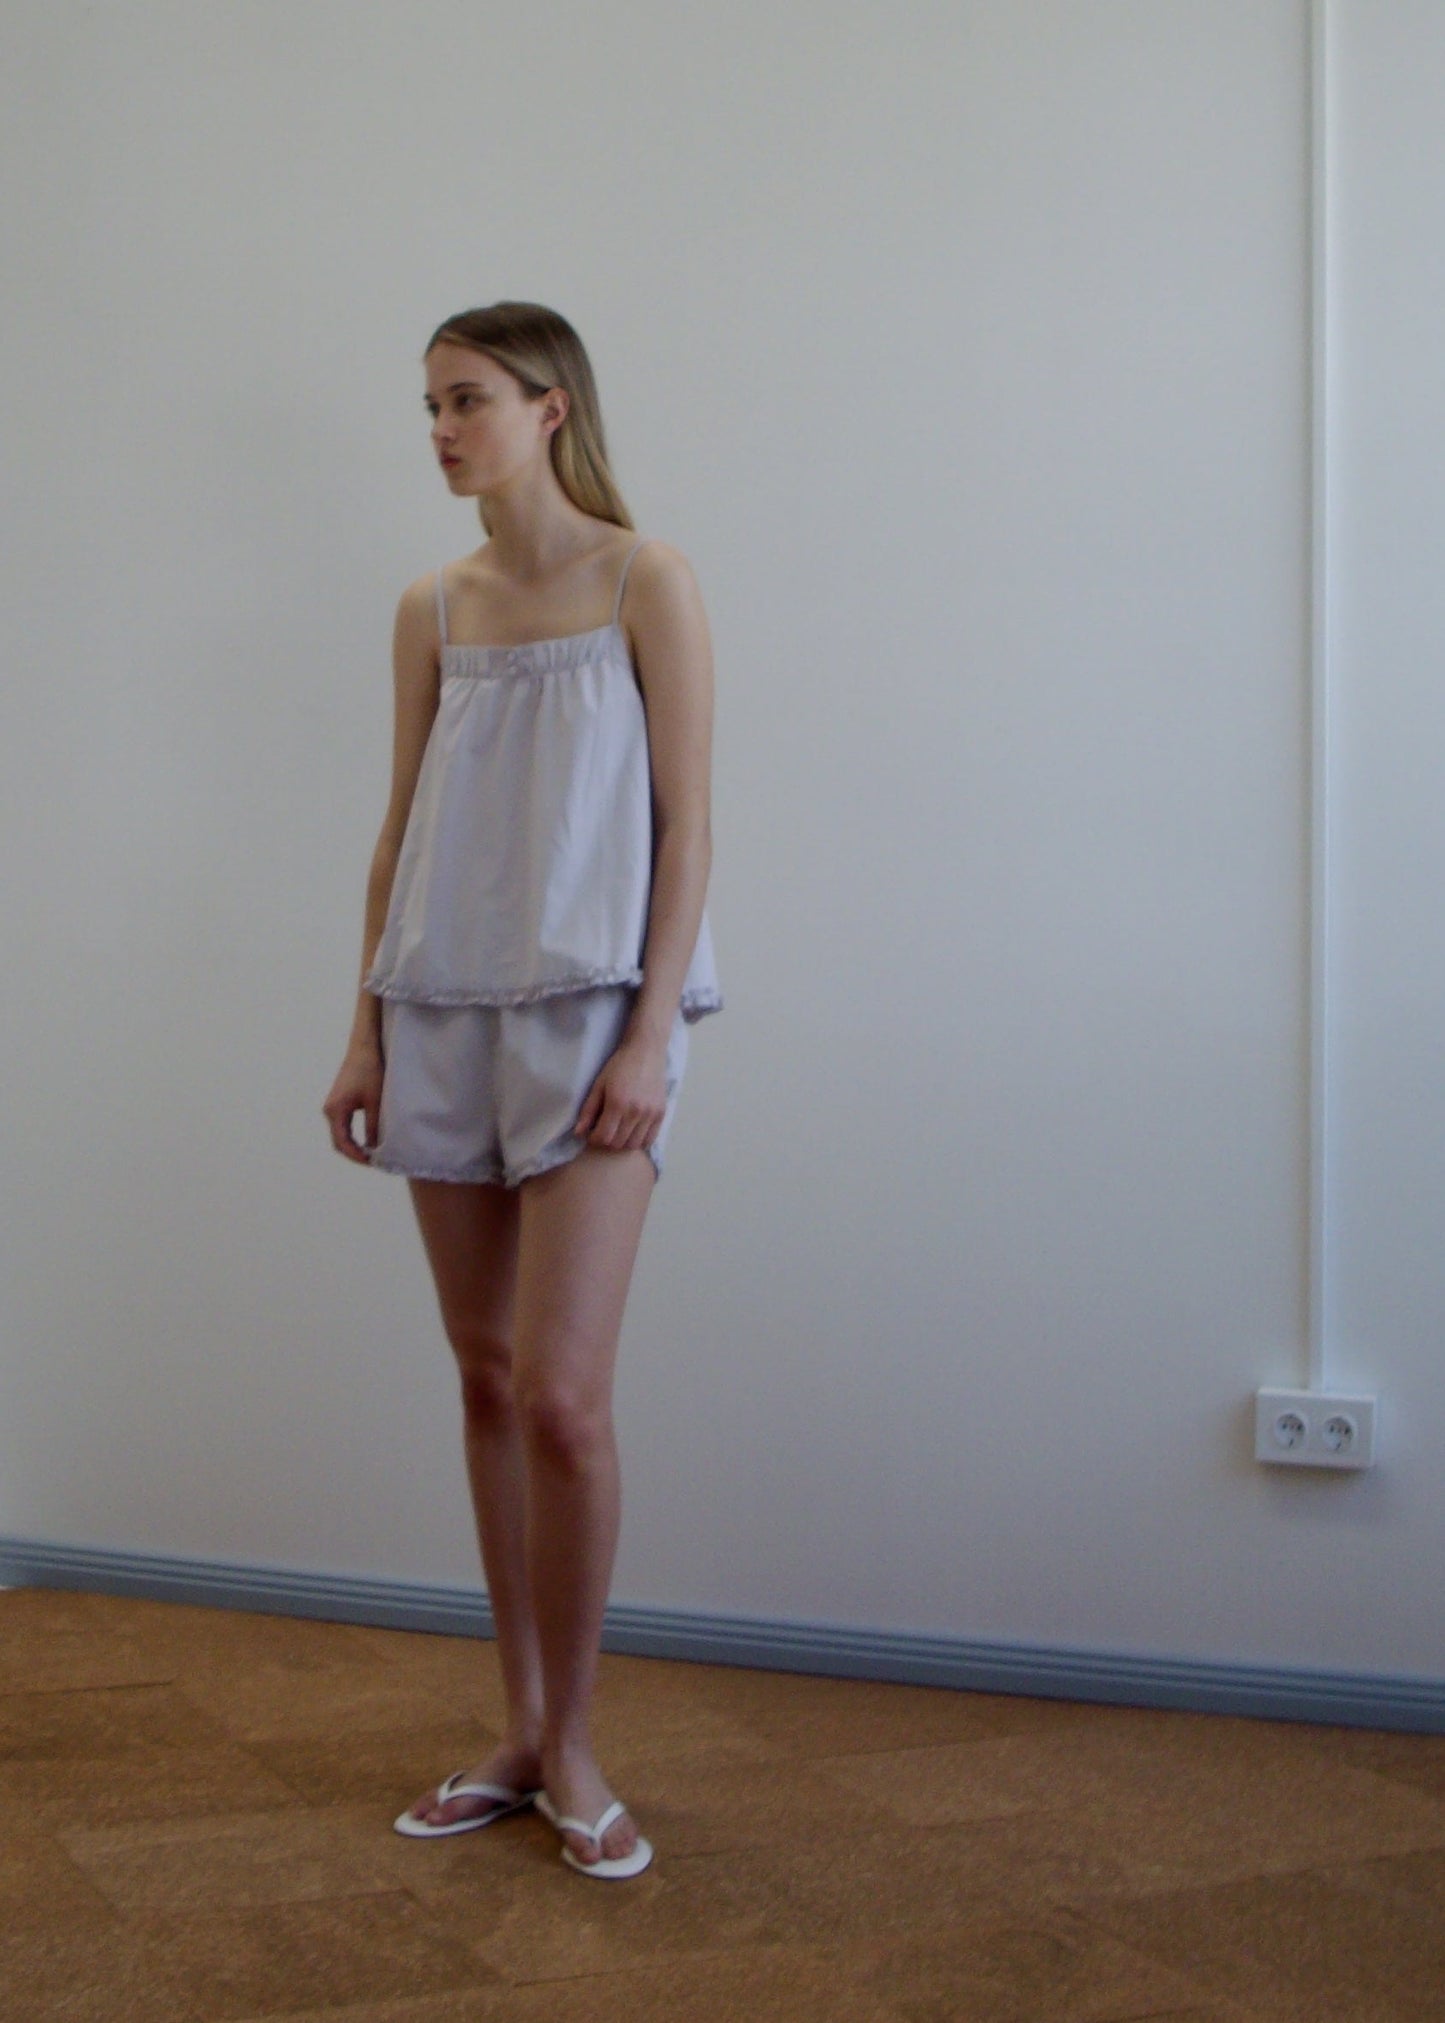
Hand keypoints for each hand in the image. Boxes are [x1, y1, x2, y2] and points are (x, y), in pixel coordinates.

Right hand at [322, 1040, 384, 1164]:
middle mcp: (329, 1110)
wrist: (365, 1048)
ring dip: (353, 1146)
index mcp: (335, 1110)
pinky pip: (343, 1126)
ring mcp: (332, 1106)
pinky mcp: (338, 1102)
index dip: (356, 1156)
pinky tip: (367, 1141)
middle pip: (338, 1141)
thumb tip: (374, 1149)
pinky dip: (353, 1136)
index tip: (372, 1162)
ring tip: (372, 1155)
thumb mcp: (375, 1102)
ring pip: (340, 1134)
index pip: (342, 1143)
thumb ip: (373, 1126)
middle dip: (354, 1154)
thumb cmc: (371, 1071)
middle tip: (373, 1162)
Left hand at [573, 1032, 668, 1155]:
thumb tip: (578, 1132)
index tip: (591, 1132)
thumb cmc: (619, 1065)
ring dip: (622, 1143)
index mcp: (617, 1104)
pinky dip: (638, 1141)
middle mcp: (636, 1112)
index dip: (593, 1139)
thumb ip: (588, 1110)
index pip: (603, 1137)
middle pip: (617, 1143)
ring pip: (633, 1145)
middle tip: (603, 1130)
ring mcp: (651, 1114)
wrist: (646, 1051)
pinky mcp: (661, 1114)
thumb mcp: (599, 1085)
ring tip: (617, 1131)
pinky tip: (632, 1132)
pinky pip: (649, 1140)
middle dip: (606, 1141)